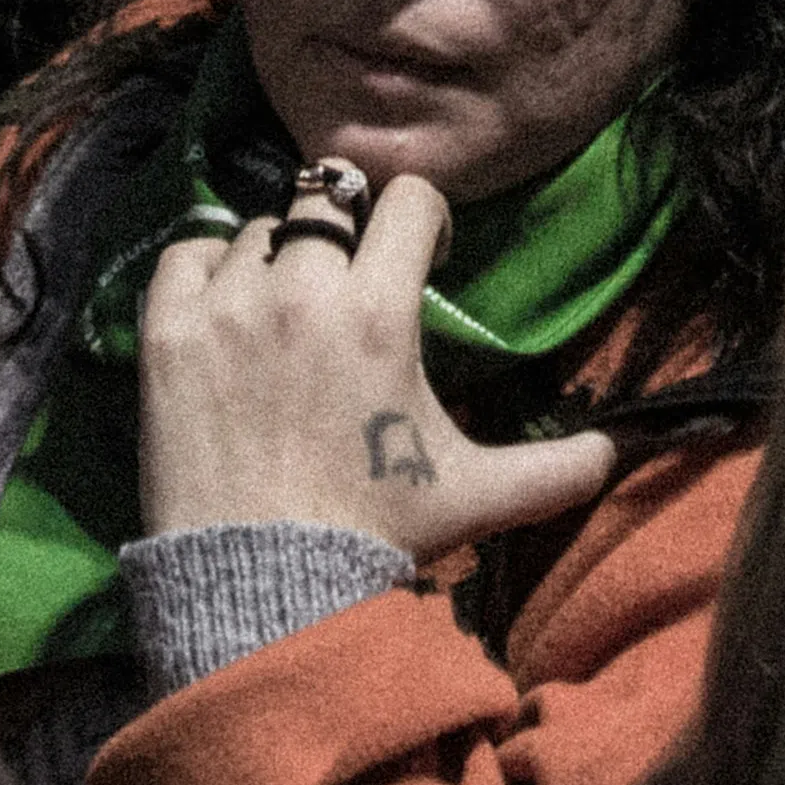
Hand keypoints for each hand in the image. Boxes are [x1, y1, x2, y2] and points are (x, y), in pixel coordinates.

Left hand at [135, 172, 620, 561]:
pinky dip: (205, 268)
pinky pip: (185, 254)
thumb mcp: (476, 496)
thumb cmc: (374, 533)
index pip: (408, 199)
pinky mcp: (167, 333)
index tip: (419, 256)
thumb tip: (618, 454)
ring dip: (274, 257)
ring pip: (254, 230)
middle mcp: (302, 289)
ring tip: (282, 309)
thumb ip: (556, 468)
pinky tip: (223, 305)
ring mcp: (227, 307)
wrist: (264, 588)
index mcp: (380, 310)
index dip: (422, 220)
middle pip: (324, 196)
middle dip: (344, 226)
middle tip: (345, 275)